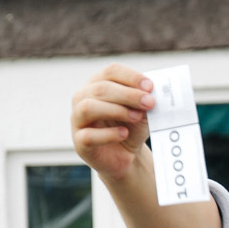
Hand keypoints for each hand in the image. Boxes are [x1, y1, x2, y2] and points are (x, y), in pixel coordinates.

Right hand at [71, 63, 155, 182]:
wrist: (126, 155)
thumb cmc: (132, 128)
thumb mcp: (142, 112)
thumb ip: (144, 102)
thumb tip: (150, 94)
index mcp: (98, 84)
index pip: (111, 72)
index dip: (131, 77)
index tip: (150, 87)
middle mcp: (83, 98)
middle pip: (101, 88)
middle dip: (128, 95)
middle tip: (150, 102)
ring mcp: (77, 119)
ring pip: (88, 107)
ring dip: (116, 110)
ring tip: (136, 117)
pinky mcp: (79, 142)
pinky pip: (88, 135)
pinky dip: (108, 134)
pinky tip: (124, 134)